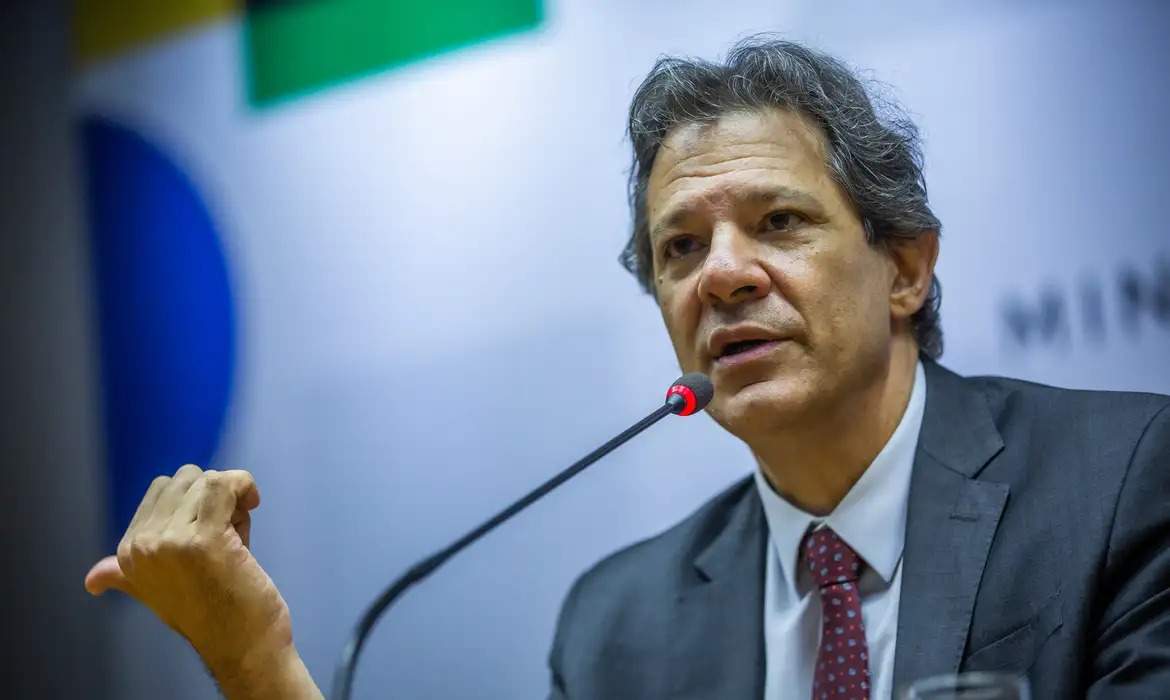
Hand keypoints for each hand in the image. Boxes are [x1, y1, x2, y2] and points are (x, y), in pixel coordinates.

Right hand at [85, 465, 312, 695]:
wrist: (241, 646)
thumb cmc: (211, 613)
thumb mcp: (159, 588)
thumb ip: (126, 575)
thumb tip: (94, 578)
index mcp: (127, 551)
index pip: (162, 488)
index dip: (196, 504)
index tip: (212, 537)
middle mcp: (141, 544)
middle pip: (185, 479)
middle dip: (213, 498)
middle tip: (229, 534)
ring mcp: (169, 540)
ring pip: (206, 479)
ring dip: (232, 499)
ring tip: (238, 534)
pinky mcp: (203, 538)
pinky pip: (224, 483)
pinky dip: (243, 485)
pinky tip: (252, 504)